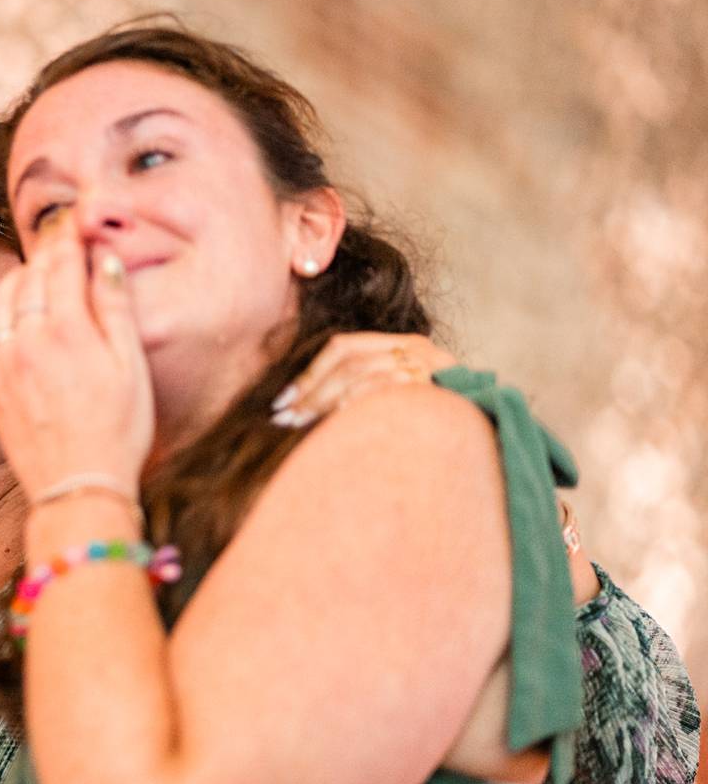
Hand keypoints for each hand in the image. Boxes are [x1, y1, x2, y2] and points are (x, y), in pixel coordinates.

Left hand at [0, 214, 153, 502]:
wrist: (76, 488)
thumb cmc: (116, 432)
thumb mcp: (130, 369)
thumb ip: (116, 309)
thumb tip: (105, 261)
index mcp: (68, 330)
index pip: (64, 263)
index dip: (71, 236)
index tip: (76, 222)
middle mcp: (28, 339)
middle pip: (33, 275)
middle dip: (49, 250)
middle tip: (62, 237)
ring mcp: (5, 361)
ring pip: (6, 298)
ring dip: (24, 276)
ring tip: (42, 270)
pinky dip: (5, 308)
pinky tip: (20, 312)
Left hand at [271, 332, 456, 427]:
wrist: (500, 437)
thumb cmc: (444, 426)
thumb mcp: (407, 397)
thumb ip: (371, 392)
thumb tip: (311, 411)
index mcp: (408, 346)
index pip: (345, 347)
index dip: (309, 372)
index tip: (283, 398)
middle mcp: (419, 351)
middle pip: (349, 362)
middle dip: (310, 389)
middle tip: (282, 415)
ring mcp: (431, 370)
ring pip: (363, 376)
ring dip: (324, 400)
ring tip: (298, 424)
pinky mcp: (439, 391)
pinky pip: (386, 394)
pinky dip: (356, 407)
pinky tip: (337, 425)